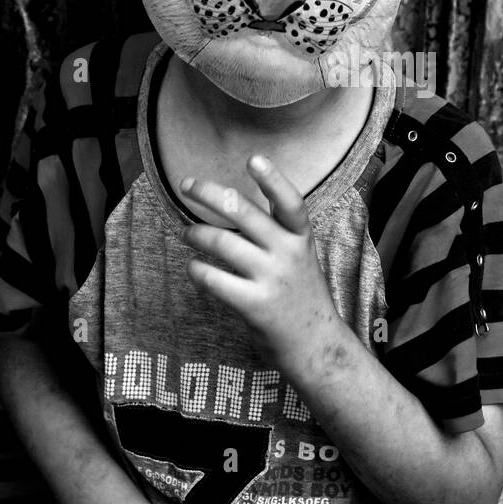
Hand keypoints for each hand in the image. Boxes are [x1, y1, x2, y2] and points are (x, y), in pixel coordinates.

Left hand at [177, 156, 341, 373]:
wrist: (315, 344)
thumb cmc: (300, 293)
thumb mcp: (300, 255)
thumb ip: (275, 231)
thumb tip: (228, 204)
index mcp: (301, 238)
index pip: (290, 202)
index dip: (272, 179)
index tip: (253, 159)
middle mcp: (288, 253)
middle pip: (243, 211)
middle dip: (208, 193)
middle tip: (187, 185)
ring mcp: (271, 278)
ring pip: (221, 242)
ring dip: (195, 233)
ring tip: (186, 233)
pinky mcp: (254, 304)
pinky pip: (213, 278)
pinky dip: (196, 270)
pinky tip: (193, 268)